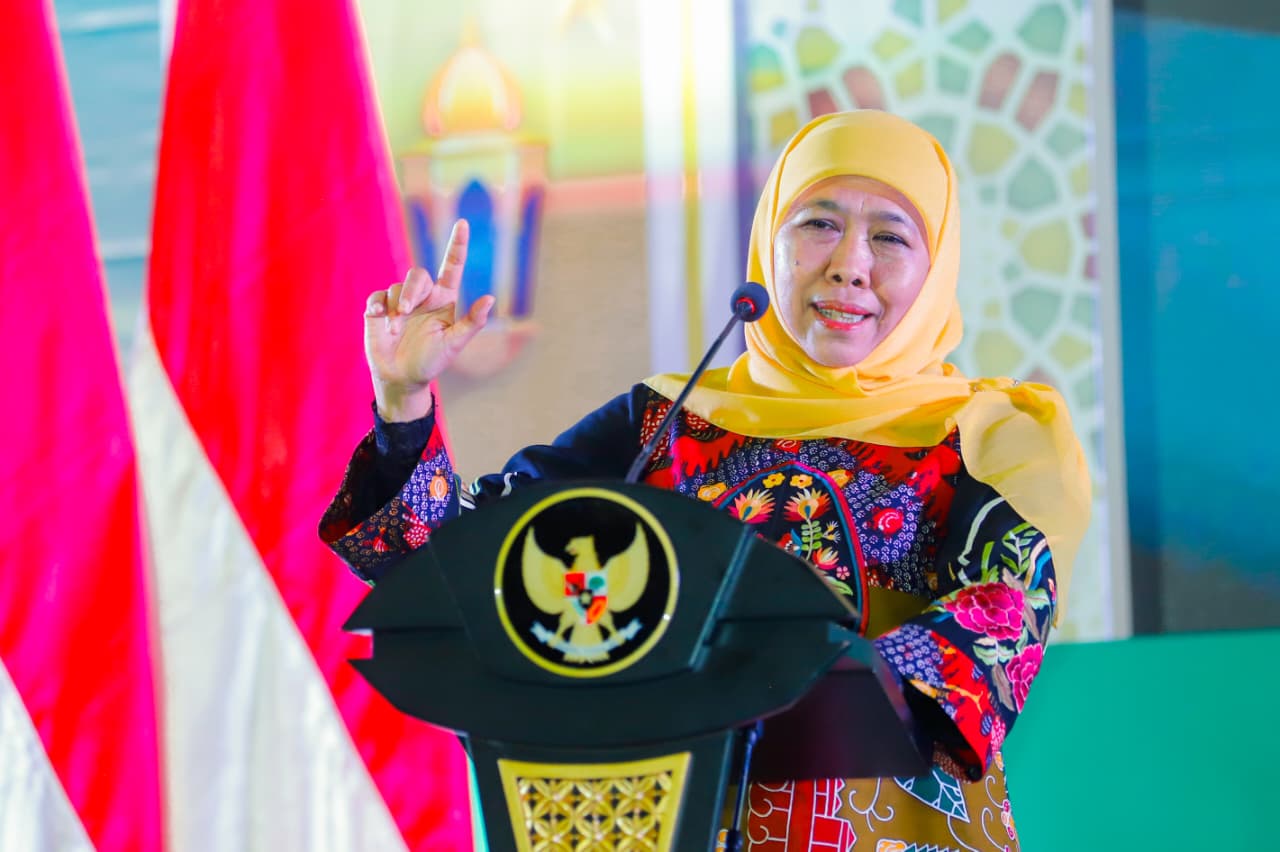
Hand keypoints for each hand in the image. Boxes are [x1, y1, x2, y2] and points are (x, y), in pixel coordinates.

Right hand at [364, 220, 494, 420]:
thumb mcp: (454, 345)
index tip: (463, 223)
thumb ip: (472, 322)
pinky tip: (379, 317)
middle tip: (407, 312)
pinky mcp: (379, 308)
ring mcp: (400, 301)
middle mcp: (423, 296)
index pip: (452, 266)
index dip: (457, 245)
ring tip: (395, 329)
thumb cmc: (431, 362)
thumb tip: (490, 298)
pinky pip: (378, 296)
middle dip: (412, 290)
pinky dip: (378, 305)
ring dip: (396, 306)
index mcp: (444, 300)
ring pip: (397, 286)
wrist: (401, 378)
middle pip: (418, 274)